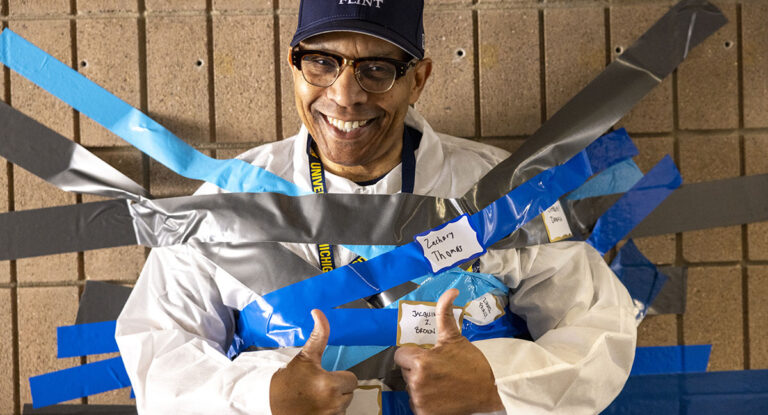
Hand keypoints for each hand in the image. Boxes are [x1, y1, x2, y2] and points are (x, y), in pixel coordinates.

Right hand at [270, 309, 357, 414]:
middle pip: (349, 394)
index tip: (326, 377)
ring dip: (334, 402)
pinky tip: (316, 407)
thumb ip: (319, 335)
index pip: (352, 380)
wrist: (269, 401)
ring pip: (343, 407)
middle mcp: (331, 403)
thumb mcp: (305, 356)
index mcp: (329, 384)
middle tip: (319, 386)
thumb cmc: (287, 379)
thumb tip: (318, 312)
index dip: (340, 377)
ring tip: (316, 397)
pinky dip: (329, 413)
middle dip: (338, 390)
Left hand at [394, 289, 504, 414]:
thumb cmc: (472, 364)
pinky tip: (440, 396)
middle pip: (405, 372)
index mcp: (420, 362)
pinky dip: (426, 402)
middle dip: (418, 369)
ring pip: (411, 388)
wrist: (490, 390)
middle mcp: (416, 382)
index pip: (400, 355)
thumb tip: (450, 290)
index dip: (413, 354)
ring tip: (441, 383)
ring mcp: (420, 400)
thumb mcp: (455, 337)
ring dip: (421, 386)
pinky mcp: (425, 414)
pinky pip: (417, 405)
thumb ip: (445, 313)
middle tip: (438, 370)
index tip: (426, 357)